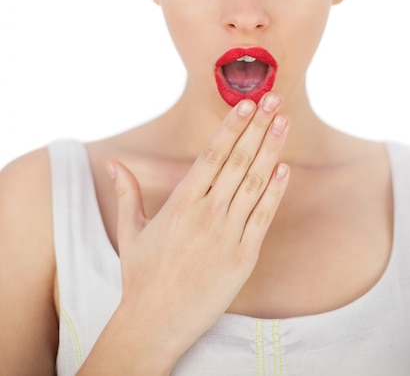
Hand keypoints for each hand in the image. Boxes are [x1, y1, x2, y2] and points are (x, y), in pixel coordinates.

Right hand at [110, 92, 288, 362]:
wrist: (156, 322)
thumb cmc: (142, 274)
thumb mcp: (130, 230)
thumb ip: (127, 192)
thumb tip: (114, 163)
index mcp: (181, 203)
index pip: (212, 154)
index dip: (232, 127)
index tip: (247, 104)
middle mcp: (207, 213)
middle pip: (238, 161)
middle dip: (258, 127)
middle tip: (274, 99)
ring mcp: (228, 234)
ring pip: (254, 183)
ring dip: (271, 150)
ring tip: (284, 122)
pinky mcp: (244, 256)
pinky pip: (263, 217)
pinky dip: (275, 192)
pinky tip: (284, 169)